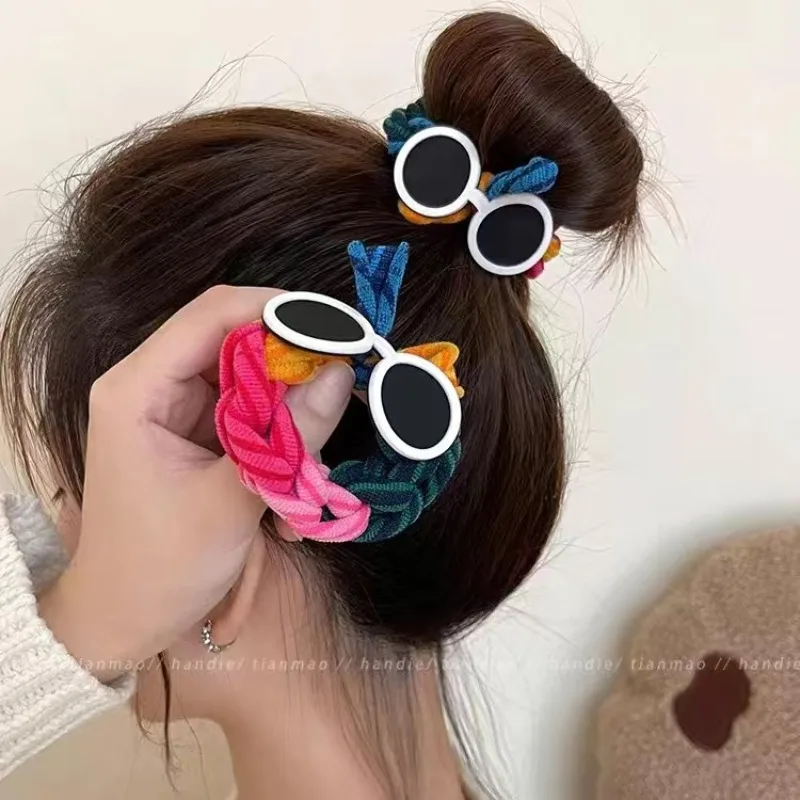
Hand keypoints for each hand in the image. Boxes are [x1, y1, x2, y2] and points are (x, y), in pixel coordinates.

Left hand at [39, 286, 353, 681]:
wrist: (124, 621)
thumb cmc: (159, 568)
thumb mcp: (232, 502)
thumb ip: (288, 437)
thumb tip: (340, 374)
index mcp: (139, 388)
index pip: (215, 314)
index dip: (281, 310)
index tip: (343, 331)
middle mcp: (156, 386)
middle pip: (240, 345)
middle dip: (295, 374)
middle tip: (344, 400)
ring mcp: (178, 412)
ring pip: (256, 384)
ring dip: (293, 421)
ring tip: (311, 477)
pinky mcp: (199, 437)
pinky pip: (255, 419)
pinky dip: (282, 448)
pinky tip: (289, 499)